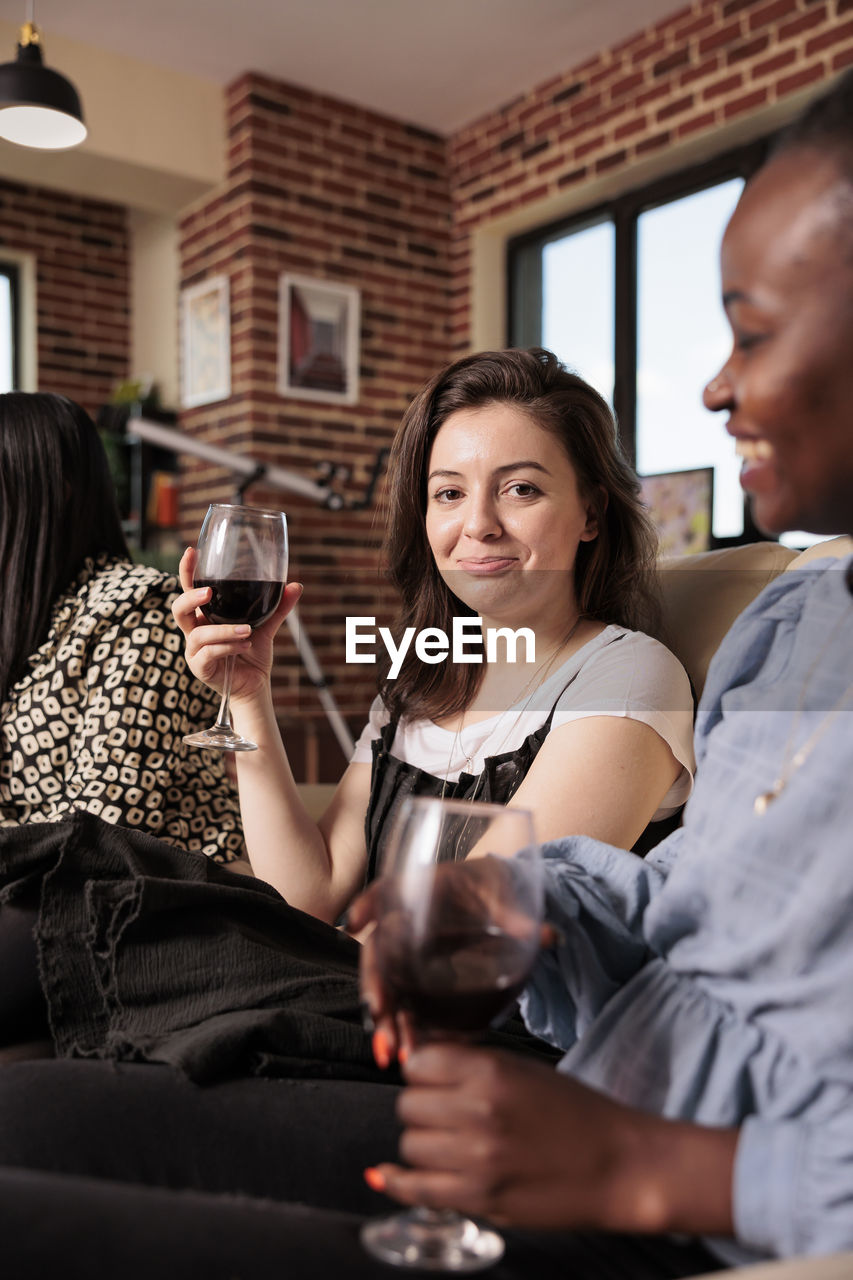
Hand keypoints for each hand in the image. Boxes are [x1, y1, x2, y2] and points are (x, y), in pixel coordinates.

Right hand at [171, 546, 302, 702]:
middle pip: (177, 609)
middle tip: (210, 592)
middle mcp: (195, 631)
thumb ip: (278, 607)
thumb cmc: (253, 653)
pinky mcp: (200, 668)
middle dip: (190, 597)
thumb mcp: (266, 626)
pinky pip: (207, 654)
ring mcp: (194, 651)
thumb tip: (296, 586)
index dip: (187, 571)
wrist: (255, 684)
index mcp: (205, 616)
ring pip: (197, 634)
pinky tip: (245, 646)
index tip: (192, 552)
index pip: (189, 590)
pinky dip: (228, 647)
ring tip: (247, 631)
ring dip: (223, 630)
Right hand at [349, 857, 557, 1069]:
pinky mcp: (417, 979)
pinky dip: (401, 1027)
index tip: (355, 924)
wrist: (494, 896)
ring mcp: (408, 953)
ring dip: (385, 1018)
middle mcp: (404, 922)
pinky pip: (402, 1003)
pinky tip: (402, 1053)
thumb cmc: (491, 887)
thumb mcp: (503, 893)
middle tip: (377, 1011)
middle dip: (375, 983)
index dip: (367, 905)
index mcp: (421, 890)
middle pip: (379, 951)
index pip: (387, 891)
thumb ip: (520, 916)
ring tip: (389, 1052)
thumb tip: (550, 936)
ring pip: (386, 985)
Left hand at [367, 1042, 736, 1236]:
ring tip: (453, 1142)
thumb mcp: (524, 1069)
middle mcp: (478, 1114)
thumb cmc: (576, 1112)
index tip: (433, 1077)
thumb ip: (471, 1063)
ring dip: (423, 1142)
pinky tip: (386, 1173)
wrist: (619, 1165)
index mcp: (491, 1073)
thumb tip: (419, 1055)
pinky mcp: (479, 1199)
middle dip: (422, 1105)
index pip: (418, 1062)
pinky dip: (396, 1180)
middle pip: (408, 1103)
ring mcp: (476, 1160)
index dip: (423, 1069)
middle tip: (447, 1112)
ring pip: (410, 1144)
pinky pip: (415, 1189)